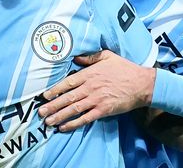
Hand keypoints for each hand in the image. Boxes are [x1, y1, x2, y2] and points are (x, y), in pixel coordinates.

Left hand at [37, 50, 155, 131]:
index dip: (55, 90)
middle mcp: (90, 87)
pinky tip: (64, 127)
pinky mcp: (103, 110)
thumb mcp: (107, 56)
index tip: (44, 96)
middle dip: (52, 106)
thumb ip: (90, 57)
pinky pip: (85, 118)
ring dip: (59, 116)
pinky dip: (73, 124)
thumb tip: (75, 57)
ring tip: (48, 122)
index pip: (68, 82)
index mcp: (90, 74)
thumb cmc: (125, 69)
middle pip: (67, 98)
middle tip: (41, 112)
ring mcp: (96, 99)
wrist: (141, 84)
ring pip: (74, 109)